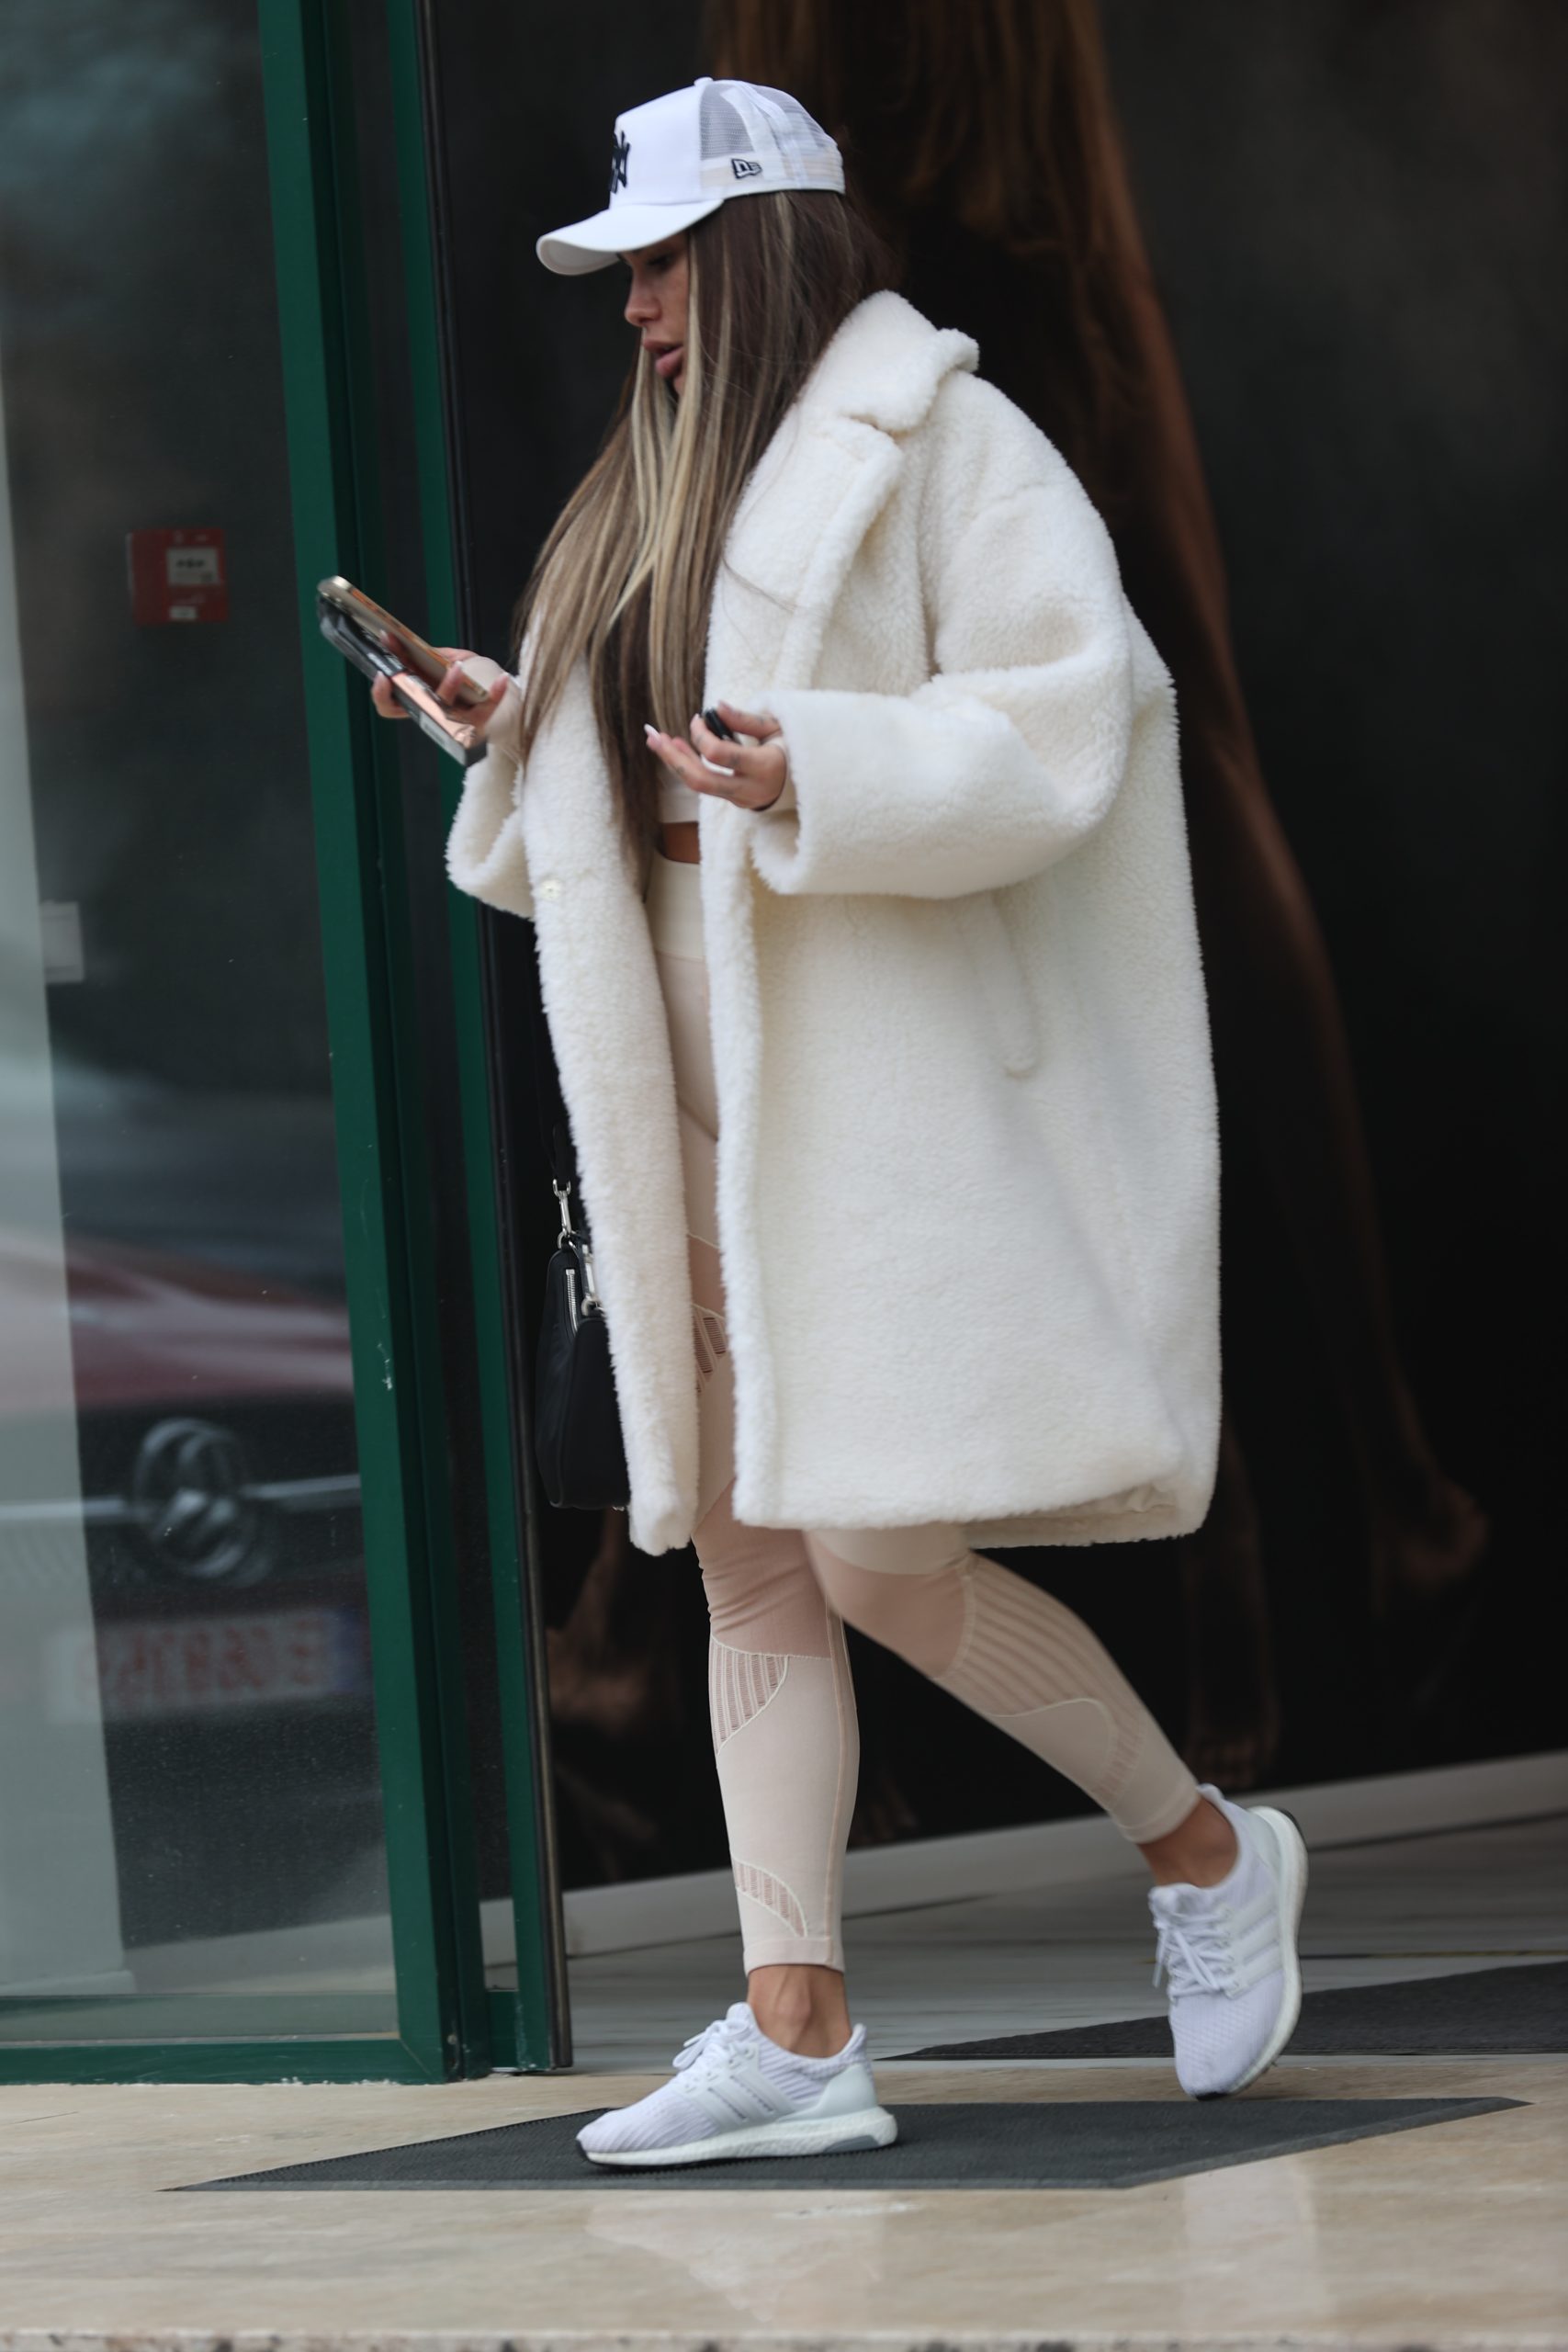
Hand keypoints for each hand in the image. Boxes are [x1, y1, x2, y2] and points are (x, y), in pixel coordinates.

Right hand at [370, 640, 511, 737]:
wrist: (499, 697)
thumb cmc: (470, 677)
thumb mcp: (450, 659)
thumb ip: (437, 655)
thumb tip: (422, 648)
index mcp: (419, 699)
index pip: (390, 705)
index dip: (381, 693)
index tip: (383, 674)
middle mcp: (433, 714)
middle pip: (413, 707)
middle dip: (407, 686)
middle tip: (406, 666)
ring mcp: (454, 723)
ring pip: (446, 710)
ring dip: (448, 686)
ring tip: (457, 667)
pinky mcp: (478, 726)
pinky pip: (486, 712)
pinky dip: (494, 695)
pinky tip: (501, 679)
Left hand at [645, 700, 787, 811]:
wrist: (810, 784)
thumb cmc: (793, 750)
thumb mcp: (776, 729)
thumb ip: (746, 720)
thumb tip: (715, 706)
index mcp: (763, 768)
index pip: (720, 755)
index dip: (701, 736)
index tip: (697, 718)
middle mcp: (749, 789)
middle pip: (700, 780)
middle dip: (674, 758)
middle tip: (653, 736)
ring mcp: (740, 799)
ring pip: (698, 786)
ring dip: (675, 762)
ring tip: (656, 740)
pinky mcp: (733, 801)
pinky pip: (705, 785)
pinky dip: (689, 766)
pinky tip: (676, 749)